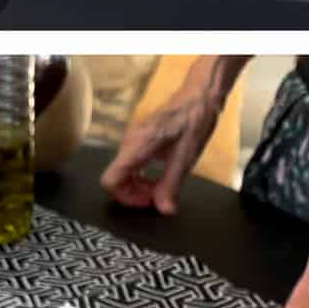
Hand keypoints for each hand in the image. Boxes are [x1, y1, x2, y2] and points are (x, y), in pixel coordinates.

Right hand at [100, 79, 221, 214]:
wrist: (198, 97)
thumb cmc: (193, 122)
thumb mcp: (185, 159)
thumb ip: (171, 186)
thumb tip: (164, 210)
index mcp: (137, 147)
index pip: (110, 180)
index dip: (126, 198)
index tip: (148, 201)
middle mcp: (129, 141)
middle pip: (116, 178)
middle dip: (135, 193)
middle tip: (159, 197)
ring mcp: (133, 138)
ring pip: (123, 171)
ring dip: (139, 184)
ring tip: (162, 186)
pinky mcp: (140, 137)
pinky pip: (131, 162)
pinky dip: (142, 173)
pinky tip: (160, 174)